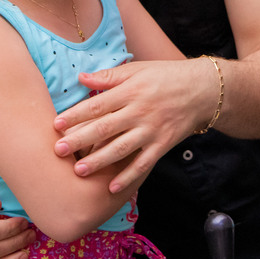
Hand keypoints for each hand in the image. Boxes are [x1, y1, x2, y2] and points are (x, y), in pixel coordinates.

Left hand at [52, 58, 217, 193]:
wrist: (203, 90)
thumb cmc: (166, 76)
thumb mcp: (137, 70)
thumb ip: (109, 77)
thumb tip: (80, 77)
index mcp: (131, 91)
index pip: (98, 104)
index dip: (76, 115)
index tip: (56, 124)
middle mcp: (140, 111)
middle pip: (105, 127)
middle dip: (80, 140)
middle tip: (58, 151)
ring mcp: (152, 130)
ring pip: (121, 148)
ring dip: (99, 160)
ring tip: (79, 170)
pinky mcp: (163, 144)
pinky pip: (143, 163)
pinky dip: (128, 176)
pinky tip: (112, 188)